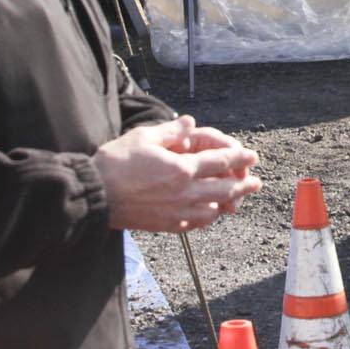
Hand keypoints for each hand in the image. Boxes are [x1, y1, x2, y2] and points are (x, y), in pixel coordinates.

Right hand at [95, 116, 260, 232]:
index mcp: (181, 168)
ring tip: (236, 200)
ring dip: (228, 203)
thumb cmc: (115, 164)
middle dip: (243, 185)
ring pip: (214, 210)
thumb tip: (189, 123)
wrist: (94, 196)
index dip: (239, 158)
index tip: (251, 156)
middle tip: (256, 183)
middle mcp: (184, 192)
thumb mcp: (143, 137)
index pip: (220, 162)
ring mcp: (177, 212)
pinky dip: (207, 217)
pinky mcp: (167, 226)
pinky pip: (196, 224)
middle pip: (224, 189)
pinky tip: (209, 213)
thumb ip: (171, 131)